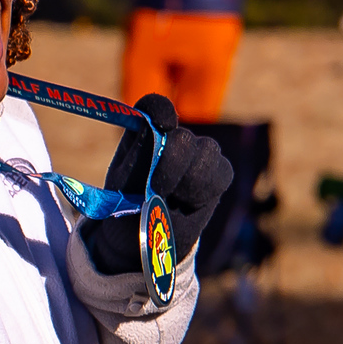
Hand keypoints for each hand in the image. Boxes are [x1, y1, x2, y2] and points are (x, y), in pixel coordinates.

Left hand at [81, 93, 233, 276]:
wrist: (142, 237)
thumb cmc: (124, 207)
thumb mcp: (121, 185)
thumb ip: (141, 159)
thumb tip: (161, 136)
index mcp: (143, 133)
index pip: (156, 107)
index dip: (160, 111)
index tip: (162, 126)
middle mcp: (172, 137)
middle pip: (183, 137)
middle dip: (171, 165)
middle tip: (157, 188)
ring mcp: (198, 153)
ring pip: (207, 151)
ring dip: (188, 180)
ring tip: (170, 197)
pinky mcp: (219, 172)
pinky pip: (222, 172)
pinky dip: (204, 190)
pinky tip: (188, 202)